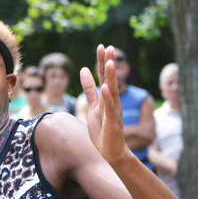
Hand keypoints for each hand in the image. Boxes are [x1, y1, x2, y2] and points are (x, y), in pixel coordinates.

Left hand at [79, 45, 129, 163]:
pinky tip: (106, 87)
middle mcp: (112, 102)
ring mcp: (113, 112)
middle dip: (108, 63)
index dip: (102, 62)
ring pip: (113, 92)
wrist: (111, 152)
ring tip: (109, 62)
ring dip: (111, 77)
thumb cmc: (102, 129)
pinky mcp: (112, 123)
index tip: (102, 46)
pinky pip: (110, 109)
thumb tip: (84, 69)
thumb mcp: (93, 106)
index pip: (104, 76)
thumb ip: (89, 89)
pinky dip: (108, 98)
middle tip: (108, 47)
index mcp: (107, 98)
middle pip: (110, 80)